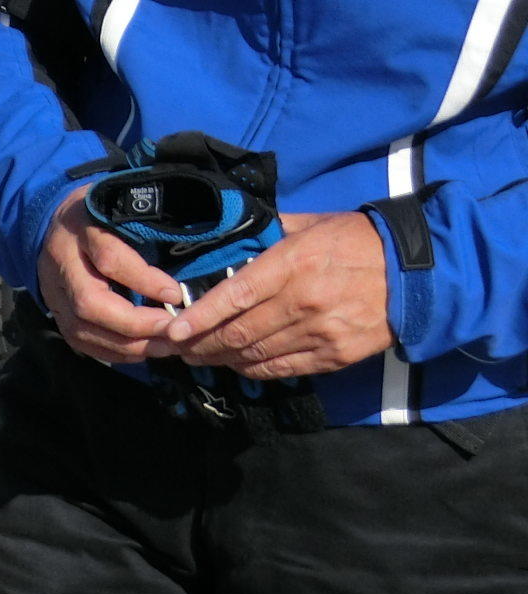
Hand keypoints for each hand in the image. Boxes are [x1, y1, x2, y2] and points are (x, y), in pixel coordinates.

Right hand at [36, 187, 184, 365]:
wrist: (58, 223)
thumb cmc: (103, 214)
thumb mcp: (125, 208)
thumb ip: (149, 227)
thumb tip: (191, 256)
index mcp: (80, 228)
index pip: (108, 258)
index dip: (143, 280)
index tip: (177, 295)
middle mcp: (60, 263)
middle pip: (90, 302)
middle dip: (136, 324)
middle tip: (173, 331)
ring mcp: (53, 291)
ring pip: (83, 329)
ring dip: (129, 344)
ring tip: (166, 346)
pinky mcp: (56, 312)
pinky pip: (81, 341)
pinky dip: (114, 352)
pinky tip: (142, 351)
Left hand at [163, 211, 391, 378]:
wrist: (416, 272)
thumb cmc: (357, 240)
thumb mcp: (310, 224)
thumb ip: (269, 232)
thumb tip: (234, 235)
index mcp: (291, 264)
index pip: (235, 295)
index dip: (202, 316)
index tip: (175, 328)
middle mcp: (302, 303)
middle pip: (240, 332)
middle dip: (202, 343)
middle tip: (177, 347)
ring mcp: (320, 333)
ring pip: (258, 354)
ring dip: (223, 359)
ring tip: (199, 357)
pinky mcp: (336, 356)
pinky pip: (285, 368)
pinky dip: (256, 369)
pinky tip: (237, 365)